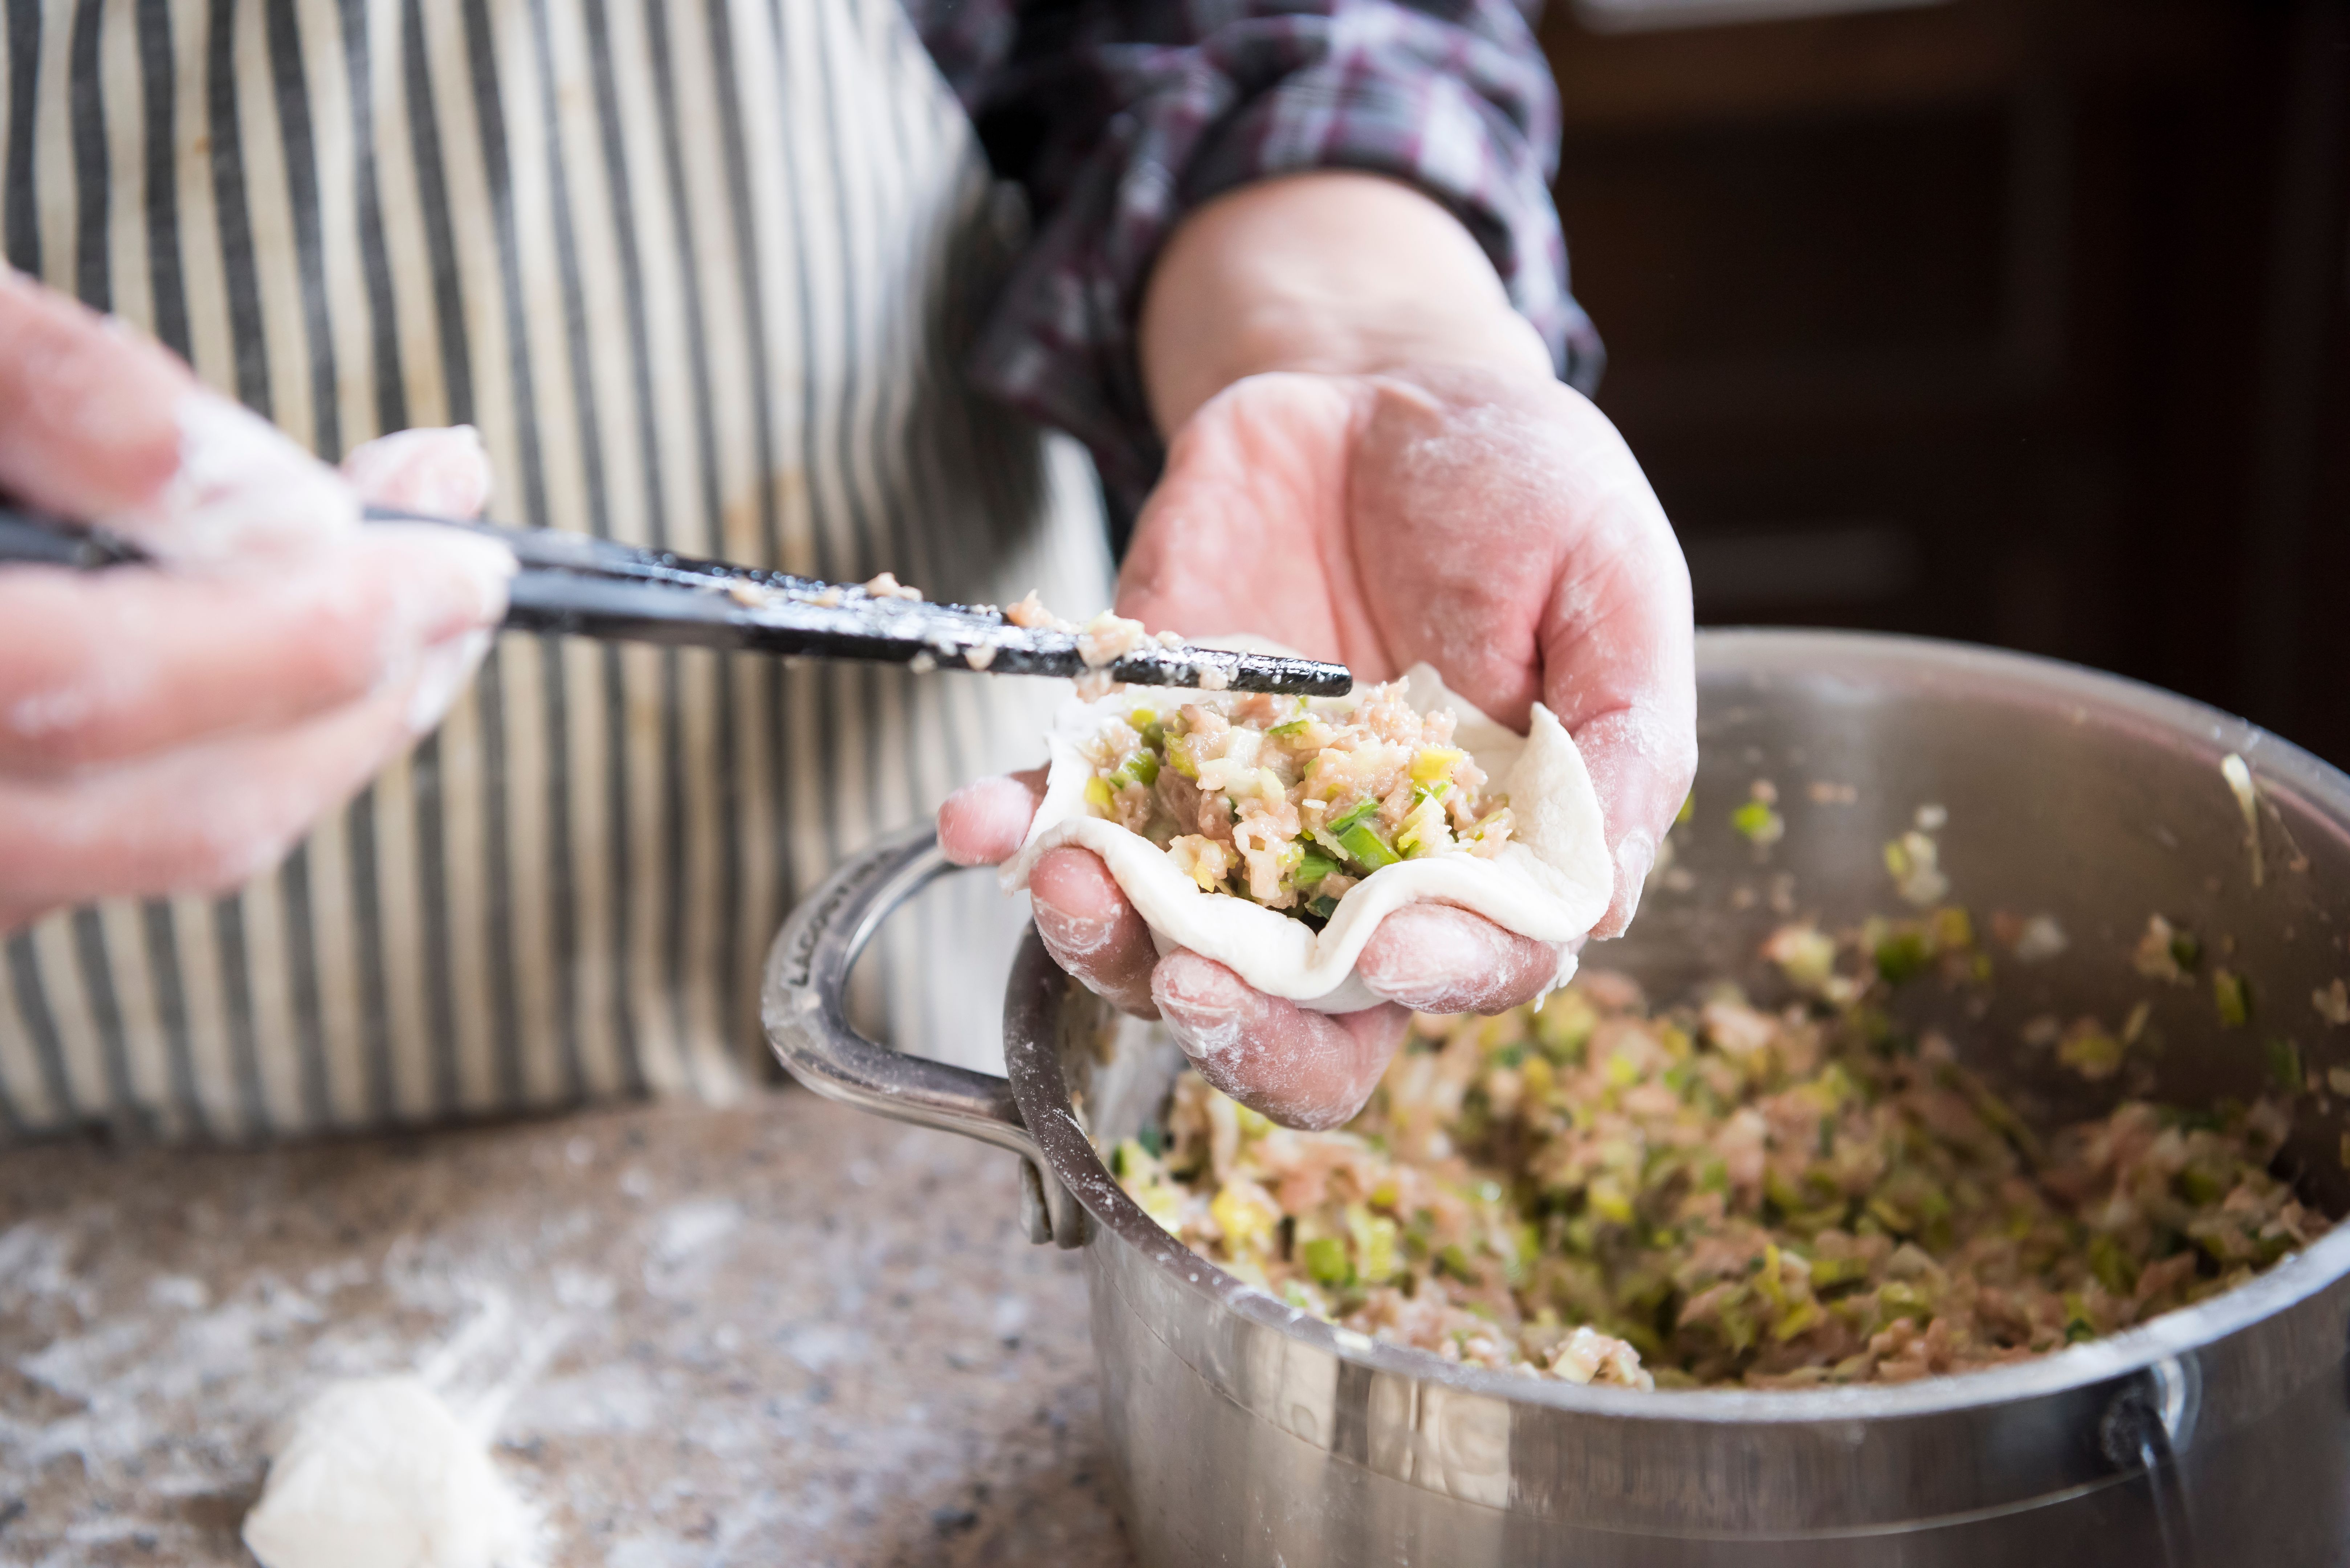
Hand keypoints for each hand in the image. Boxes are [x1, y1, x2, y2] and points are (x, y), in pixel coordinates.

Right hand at [0, 271, 513, 933]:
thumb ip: (39, 393)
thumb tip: (250, 488)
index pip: (105, 681)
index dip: (309, 612)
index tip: (454, 519)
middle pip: (192, 808)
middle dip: (371, 690)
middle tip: (470, 565)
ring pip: (173, 845)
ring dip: (330, 727)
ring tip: (416, 595)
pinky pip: (116, 843)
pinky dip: (238, 752)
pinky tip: (285, 653)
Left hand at [941, 175, 1694, 1129]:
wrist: (1377, 389)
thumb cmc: (1524, 494)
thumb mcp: (1613, 587)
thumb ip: (1626, 741)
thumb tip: (1600, 902)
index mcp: (1484, 862)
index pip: (1459, 970)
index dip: (1422, 976)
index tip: (1380, 941)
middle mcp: (1351, 874)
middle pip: (1296, 1015)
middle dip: (1239, 1025)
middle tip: (1193, 980)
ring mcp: (1233, 819)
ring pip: (1165, 943)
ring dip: (1107, 940)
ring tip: (1068, 881)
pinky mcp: (1139, 748)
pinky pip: (1071, 814)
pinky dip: (1017, 827)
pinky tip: (979, 817)